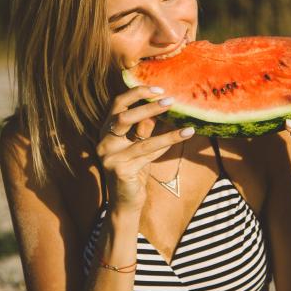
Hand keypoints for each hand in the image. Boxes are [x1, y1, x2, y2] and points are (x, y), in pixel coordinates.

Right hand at [97, 86, 193, 212]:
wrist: (126, 201)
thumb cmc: (135, 169)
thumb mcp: (140, 144)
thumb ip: (145, 127)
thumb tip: (161, 104)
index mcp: (106, 130)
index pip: (117, 103)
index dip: (137, 92)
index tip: (158, 88)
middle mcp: (103, 141)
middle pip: (124, 116)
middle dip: (149, 106)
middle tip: (171, 101)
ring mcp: (109, 156)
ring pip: (142, 138)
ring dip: (167, 131)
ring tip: (187, 127)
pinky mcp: (120, 170)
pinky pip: (148, 154)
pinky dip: (166, 145)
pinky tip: (182, 138)